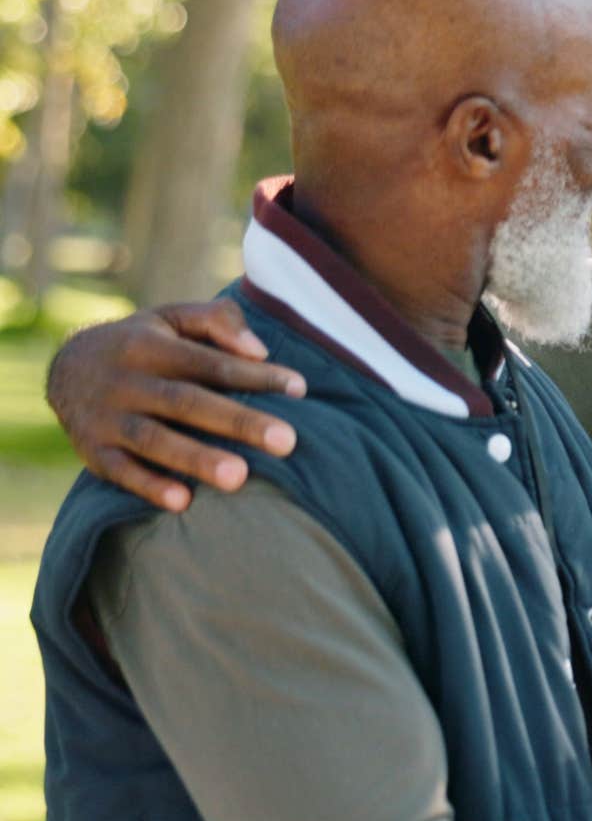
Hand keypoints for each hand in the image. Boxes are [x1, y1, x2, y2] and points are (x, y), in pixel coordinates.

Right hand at [47, 301, 307, 511]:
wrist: (64, 368)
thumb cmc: (144, 343)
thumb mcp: (172, 318)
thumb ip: (217, 322)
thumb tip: (259, 350)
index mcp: (150, 346)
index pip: (210, 363)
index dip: (254, 375)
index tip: (299, 389)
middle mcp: (126, 381)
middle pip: (187, 402)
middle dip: (237, 422)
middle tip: (286, 441)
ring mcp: (106, 418)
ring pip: (153, 439)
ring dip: (196, 459)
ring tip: (240, 478)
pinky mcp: (92, 451)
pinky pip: (120, 471)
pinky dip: (149, 486)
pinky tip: (184, 502)